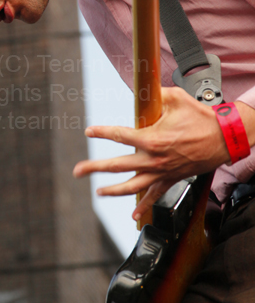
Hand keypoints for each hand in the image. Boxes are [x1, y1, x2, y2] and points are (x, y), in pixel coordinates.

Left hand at [73, 86, 229, 220]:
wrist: (224, 139)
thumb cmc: (201, 118)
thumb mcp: (176, 98)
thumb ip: (155, 93)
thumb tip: (141, 87)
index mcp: (152, 139)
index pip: (120, 136)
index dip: (102, 133)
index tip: (89, 132)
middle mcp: (154, 159)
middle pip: (117, 166)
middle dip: (95, 168)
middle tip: (77, 170)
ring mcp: (162, 172)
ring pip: (132, 187)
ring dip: (112, 190)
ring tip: (98, 191)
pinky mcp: (171, 179)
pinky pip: (154, 196)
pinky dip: (143, 207)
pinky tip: (134, 215)